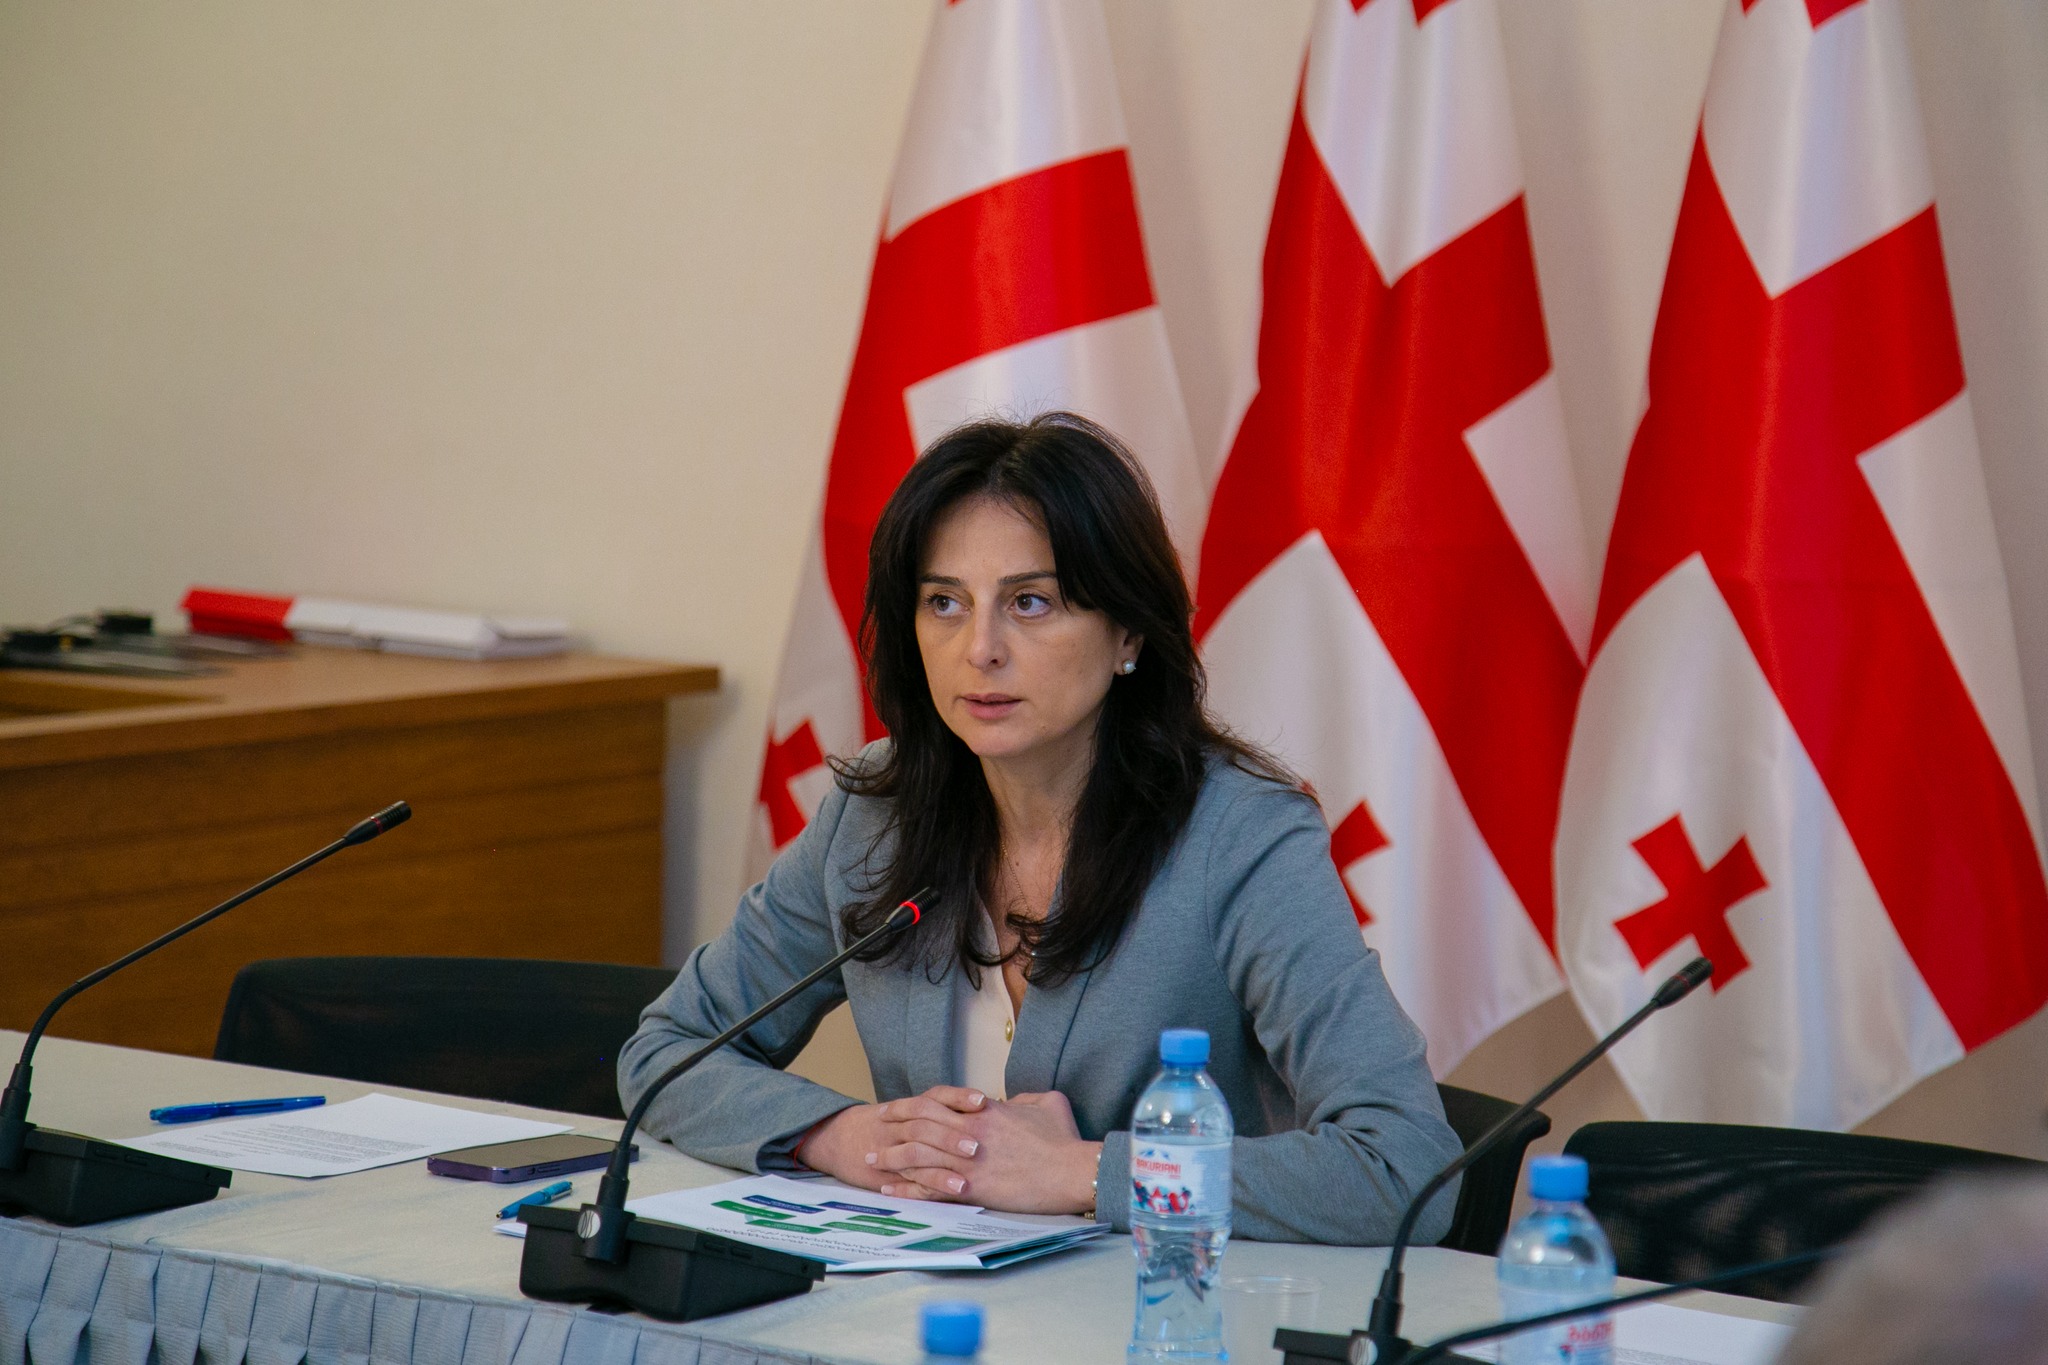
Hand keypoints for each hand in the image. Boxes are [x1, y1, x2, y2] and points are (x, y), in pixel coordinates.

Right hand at [792, 1086, 986, 1196]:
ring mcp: (893, 1149)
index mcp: (908, 1108)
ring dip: (946, 1157)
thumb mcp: (903, 1112)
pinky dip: (934, 1182)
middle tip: (980, 1140)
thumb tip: (983, 1109)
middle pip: (927, 1122)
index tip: (982, 1101)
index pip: (934, 1096)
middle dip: (953, 1131)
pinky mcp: (890, 1174)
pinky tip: (956, 1188)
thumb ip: (938, 1110)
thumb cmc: (880, 1126)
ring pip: (919, 1150)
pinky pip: (913, 1179)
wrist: (836, 1138)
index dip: (958, 1097)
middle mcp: (900, 1125)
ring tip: (973, 1163)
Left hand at [870, 1089, 1102, 1214]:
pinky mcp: (972, 1189)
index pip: (940, 1100)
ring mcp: (967, 1162)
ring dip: (892, 1157)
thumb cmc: (1064, 1140)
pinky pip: (927, 1188)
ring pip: (917, 1155)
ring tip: (873, 1158)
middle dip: (894, 1124)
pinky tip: (890, 1191)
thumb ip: (1027, 1098)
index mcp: (985, 1111)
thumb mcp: (1049, 1103)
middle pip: (919, 1123)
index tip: (900, 1107)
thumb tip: (1016, 1101)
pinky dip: (906, 1190)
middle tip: (876, 1127)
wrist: (1071, 1171)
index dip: (916, 1103)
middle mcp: (969, 1133)